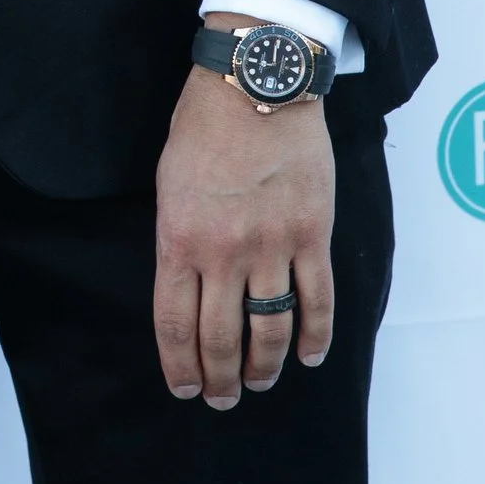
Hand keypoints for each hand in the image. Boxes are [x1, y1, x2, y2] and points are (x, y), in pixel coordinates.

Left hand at [153, 60, 334, 409]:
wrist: (256, 84)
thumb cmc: (203, 126)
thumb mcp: (168, 183)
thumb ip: (178, 237)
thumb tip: (186, 284)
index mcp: (179, 240)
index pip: (174, 324)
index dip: (180, 366)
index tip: (185, 389)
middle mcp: (223, 253)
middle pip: (221, 337)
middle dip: (221, 378)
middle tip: (224, 399)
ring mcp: (271, 246)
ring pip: (270, 329)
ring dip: (264, 366)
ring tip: (259, 383)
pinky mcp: (311, 235)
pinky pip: (317, 299)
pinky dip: (315, 336)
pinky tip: (309, 356)